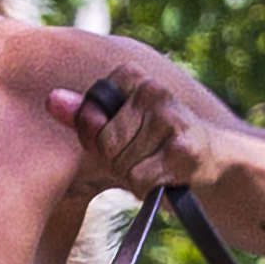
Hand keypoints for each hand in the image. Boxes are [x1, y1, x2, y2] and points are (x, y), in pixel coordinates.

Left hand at [62, 71, 230, 221]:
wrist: (214, 161)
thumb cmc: (155, 144)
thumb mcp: (116, 126)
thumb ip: (83, 114)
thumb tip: (50, 100)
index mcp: (132, 76)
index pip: (89, 118)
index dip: (100, 139)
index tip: (124, 137)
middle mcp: (153, 90)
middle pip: (106, 142)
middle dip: (118, 160)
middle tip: (142, 156)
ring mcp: (171, 118)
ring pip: (123, 162)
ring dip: (134, 175)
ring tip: (156, 164)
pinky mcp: (185, 148)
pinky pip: (141, 179)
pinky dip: (148, 188)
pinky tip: (166, 176)